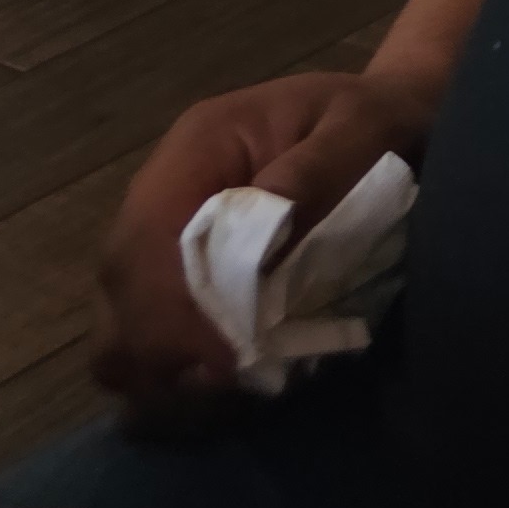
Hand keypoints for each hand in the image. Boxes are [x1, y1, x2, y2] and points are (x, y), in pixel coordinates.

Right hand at [91, 66, 432, 411]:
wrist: (387, 121)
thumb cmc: (378, 123)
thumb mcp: (367, 128)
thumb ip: (318, 172)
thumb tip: (263, 230)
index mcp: (201, 143)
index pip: (147, 234)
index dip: (169, 308)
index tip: (226, 360)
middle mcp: (164, 188)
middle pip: (120, 285)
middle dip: (161, 347)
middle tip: (231, 382)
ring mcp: (165, 235)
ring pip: (121, 322)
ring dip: (163, 367)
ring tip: (230, 385)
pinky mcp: (179, 277)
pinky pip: (148, 340)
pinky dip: (175, 373)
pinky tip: (224, 382)